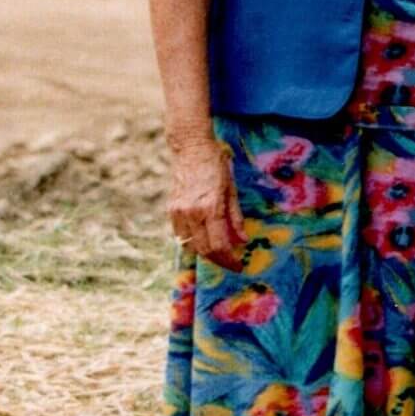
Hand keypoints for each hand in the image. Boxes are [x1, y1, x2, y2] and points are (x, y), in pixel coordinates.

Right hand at [168, 137, 246, 271]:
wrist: (191, 149)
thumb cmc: (217, 166)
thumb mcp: (232, 190)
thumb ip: (236, 218)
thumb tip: (242, 241)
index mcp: (210, 208)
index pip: (219, 246)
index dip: (229, 260)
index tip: (238, 266)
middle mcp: (191, 213)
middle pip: (204, 250)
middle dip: (219, 260)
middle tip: (231, 263)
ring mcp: (179, 212)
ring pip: (191, 245)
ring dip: (206, 253)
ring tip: (220, 252)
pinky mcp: (171, 210)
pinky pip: (181, 235)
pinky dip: (193, 242)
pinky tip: (205, 239)